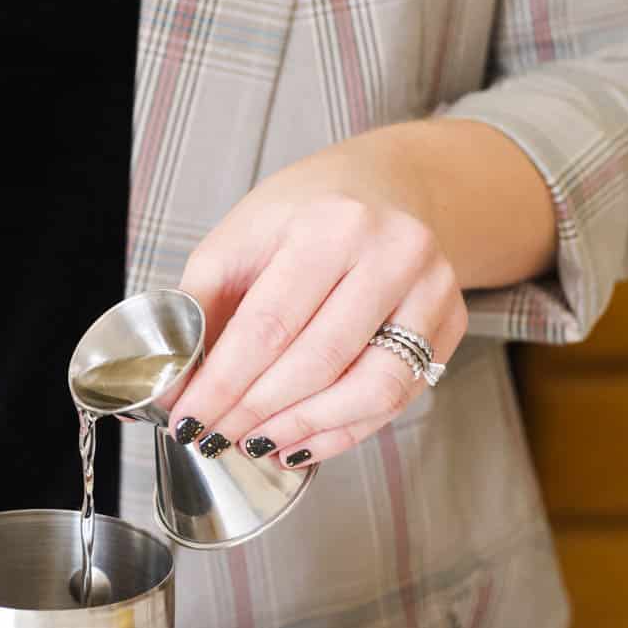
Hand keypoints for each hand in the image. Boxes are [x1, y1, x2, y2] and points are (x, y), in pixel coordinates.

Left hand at [171, 144, 468, 467]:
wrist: (386, 185)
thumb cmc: (305, 211)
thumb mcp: (238, 237)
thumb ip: (201, 306)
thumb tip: (177, 384)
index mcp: (332, 224)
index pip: (269, 324)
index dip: (224, 383)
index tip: (191, 419)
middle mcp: (393, 254)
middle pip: (319, 361)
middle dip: (257, 412)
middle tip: (216, 436)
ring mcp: (432, 291)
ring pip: (371, 390)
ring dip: (304, 428)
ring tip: (256, 442)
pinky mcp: (450, 324)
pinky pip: (398, 397)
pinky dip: (344, 430)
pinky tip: (300, 439)